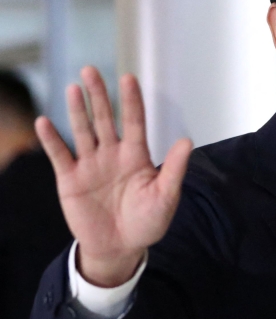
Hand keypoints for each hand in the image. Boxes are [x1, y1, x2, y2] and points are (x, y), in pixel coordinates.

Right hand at [35, 66, 192, 286]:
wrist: (121, 248)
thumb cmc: (148, 222)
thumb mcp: (166, 197)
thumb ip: (174, 169)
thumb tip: (187, 141)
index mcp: (137, 156)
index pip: (134, 122)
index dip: (131, 100)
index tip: (129, 78)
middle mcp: (112, 154)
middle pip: (105, 119)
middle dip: (99, 95)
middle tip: (91, 70)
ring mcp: (90, 165)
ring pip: (83, 131)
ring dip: (77, 111)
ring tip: (73, 88)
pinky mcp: (70, 180)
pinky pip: (60, 155)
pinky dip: (52, 140)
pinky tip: (45, 121)